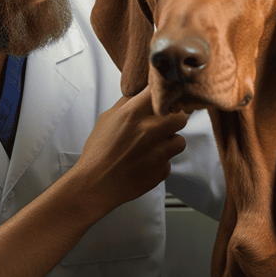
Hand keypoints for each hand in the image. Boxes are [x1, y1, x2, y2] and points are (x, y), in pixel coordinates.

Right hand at [74, 85, 187, 211]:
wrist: (94, 184)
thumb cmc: (98, 151)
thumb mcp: (107, 119)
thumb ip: (128, 104)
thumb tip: (143, 92)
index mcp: (132, 115)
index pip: (161, 93)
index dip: (165, 96)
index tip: (164, 100)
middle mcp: (147, 132)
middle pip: (180, 118)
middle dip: (174, 120)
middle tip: (164, 125)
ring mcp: (156, 154)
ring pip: (180, 141)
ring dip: (169, 143)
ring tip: (153, 147)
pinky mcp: (160, 172)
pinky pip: (169, 162)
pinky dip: (160, 163)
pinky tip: (145, 163)